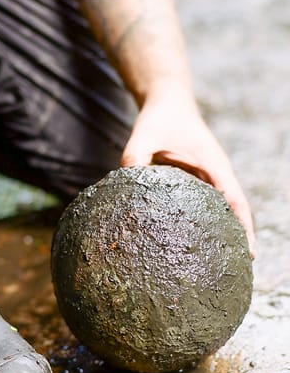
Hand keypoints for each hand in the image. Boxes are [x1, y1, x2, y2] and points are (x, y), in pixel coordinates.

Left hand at [120, 86, 255, 254]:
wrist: (165, 101)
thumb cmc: (158, 118)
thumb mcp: (144, 136)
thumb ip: (134, 158)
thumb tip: (124, 183)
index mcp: (212, 166)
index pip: (235, 202)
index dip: (244, 228)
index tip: (248, 254)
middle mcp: (213, 175)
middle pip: (232, 213)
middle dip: (235, 240)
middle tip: (232, 272)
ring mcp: (205, 178)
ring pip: (218, 211)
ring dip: (220, 234)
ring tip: (213, 265)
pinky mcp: (192, 180)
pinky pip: (201, 205)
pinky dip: (201, 223)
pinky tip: (187, 243)